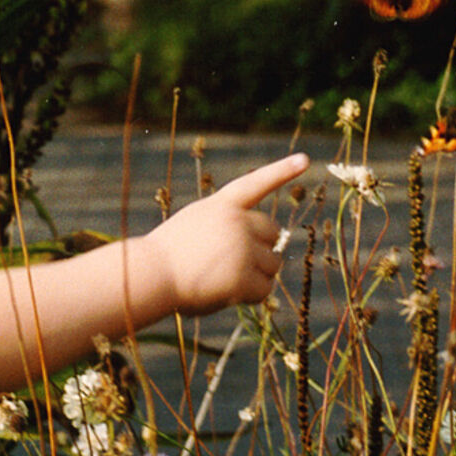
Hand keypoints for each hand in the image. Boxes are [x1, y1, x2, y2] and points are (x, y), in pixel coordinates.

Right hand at [144, 153, 309, 315]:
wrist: (150, 276)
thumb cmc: (165, 257)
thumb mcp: (194, 226)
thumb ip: (226, 228)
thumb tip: (266, 252)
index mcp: (220, 205)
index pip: (255, 184)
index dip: (281, 171)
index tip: (305, 159)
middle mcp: (236, 221)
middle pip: (272, 232)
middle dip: (261, 248)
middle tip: (234, 264)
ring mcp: (242, 248)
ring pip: (272, 264)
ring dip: (255, 275)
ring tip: (222, 279)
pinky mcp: (243, 276)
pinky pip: (263, 289)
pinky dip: (248, 296)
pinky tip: (224, 293)